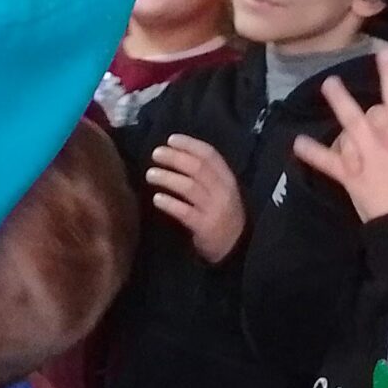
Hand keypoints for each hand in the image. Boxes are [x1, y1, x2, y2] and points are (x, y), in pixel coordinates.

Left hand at [146, 134, 243, 262]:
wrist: (237, 248)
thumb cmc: (224, 216)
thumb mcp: (222, 192)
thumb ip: (206, 177)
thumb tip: (177, 156)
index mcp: (227, 179)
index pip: (209, 155)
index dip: (189, 144)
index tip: (171, 139)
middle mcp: (223, 191)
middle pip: (197, 168)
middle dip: (175, 157)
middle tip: (156, 154)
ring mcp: (214, 209)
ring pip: (189, 187)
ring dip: (168, 178)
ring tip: (150, 174)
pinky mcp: (205, 227)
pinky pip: (185, 212)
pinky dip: (169, 203)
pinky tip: (157, 199)